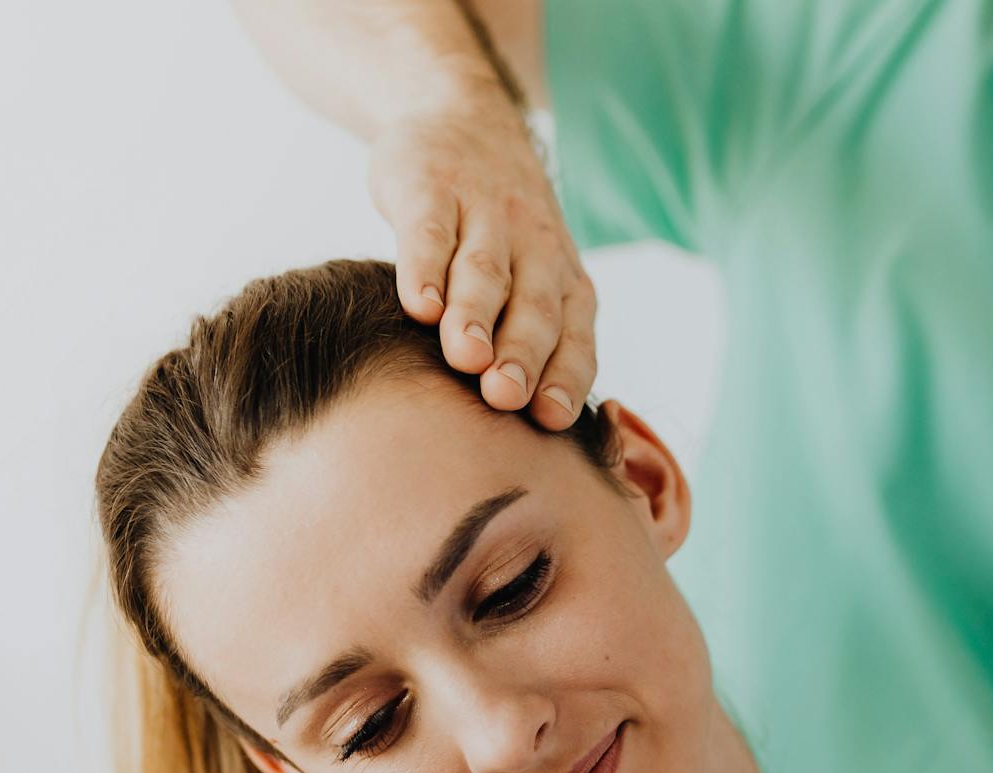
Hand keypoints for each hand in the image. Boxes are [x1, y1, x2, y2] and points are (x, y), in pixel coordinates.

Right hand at [369, 102, 596, 428]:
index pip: (574, 336)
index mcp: (564, 281)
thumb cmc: (501, 233)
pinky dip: (425, 267)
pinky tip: (418, 305)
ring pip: (485, 271)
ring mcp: (483, 214)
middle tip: (506, 397)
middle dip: (523, 354)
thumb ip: (534, 343)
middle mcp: (534, 248)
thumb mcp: (531, 277)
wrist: (465, 117)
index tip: (550, 420)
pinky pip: (430, 231)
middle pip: (532, 308)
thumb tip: (531, 435)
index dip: (564, 376)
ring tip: (466, 358)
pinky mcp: (431, 187)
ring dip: (476, 316)